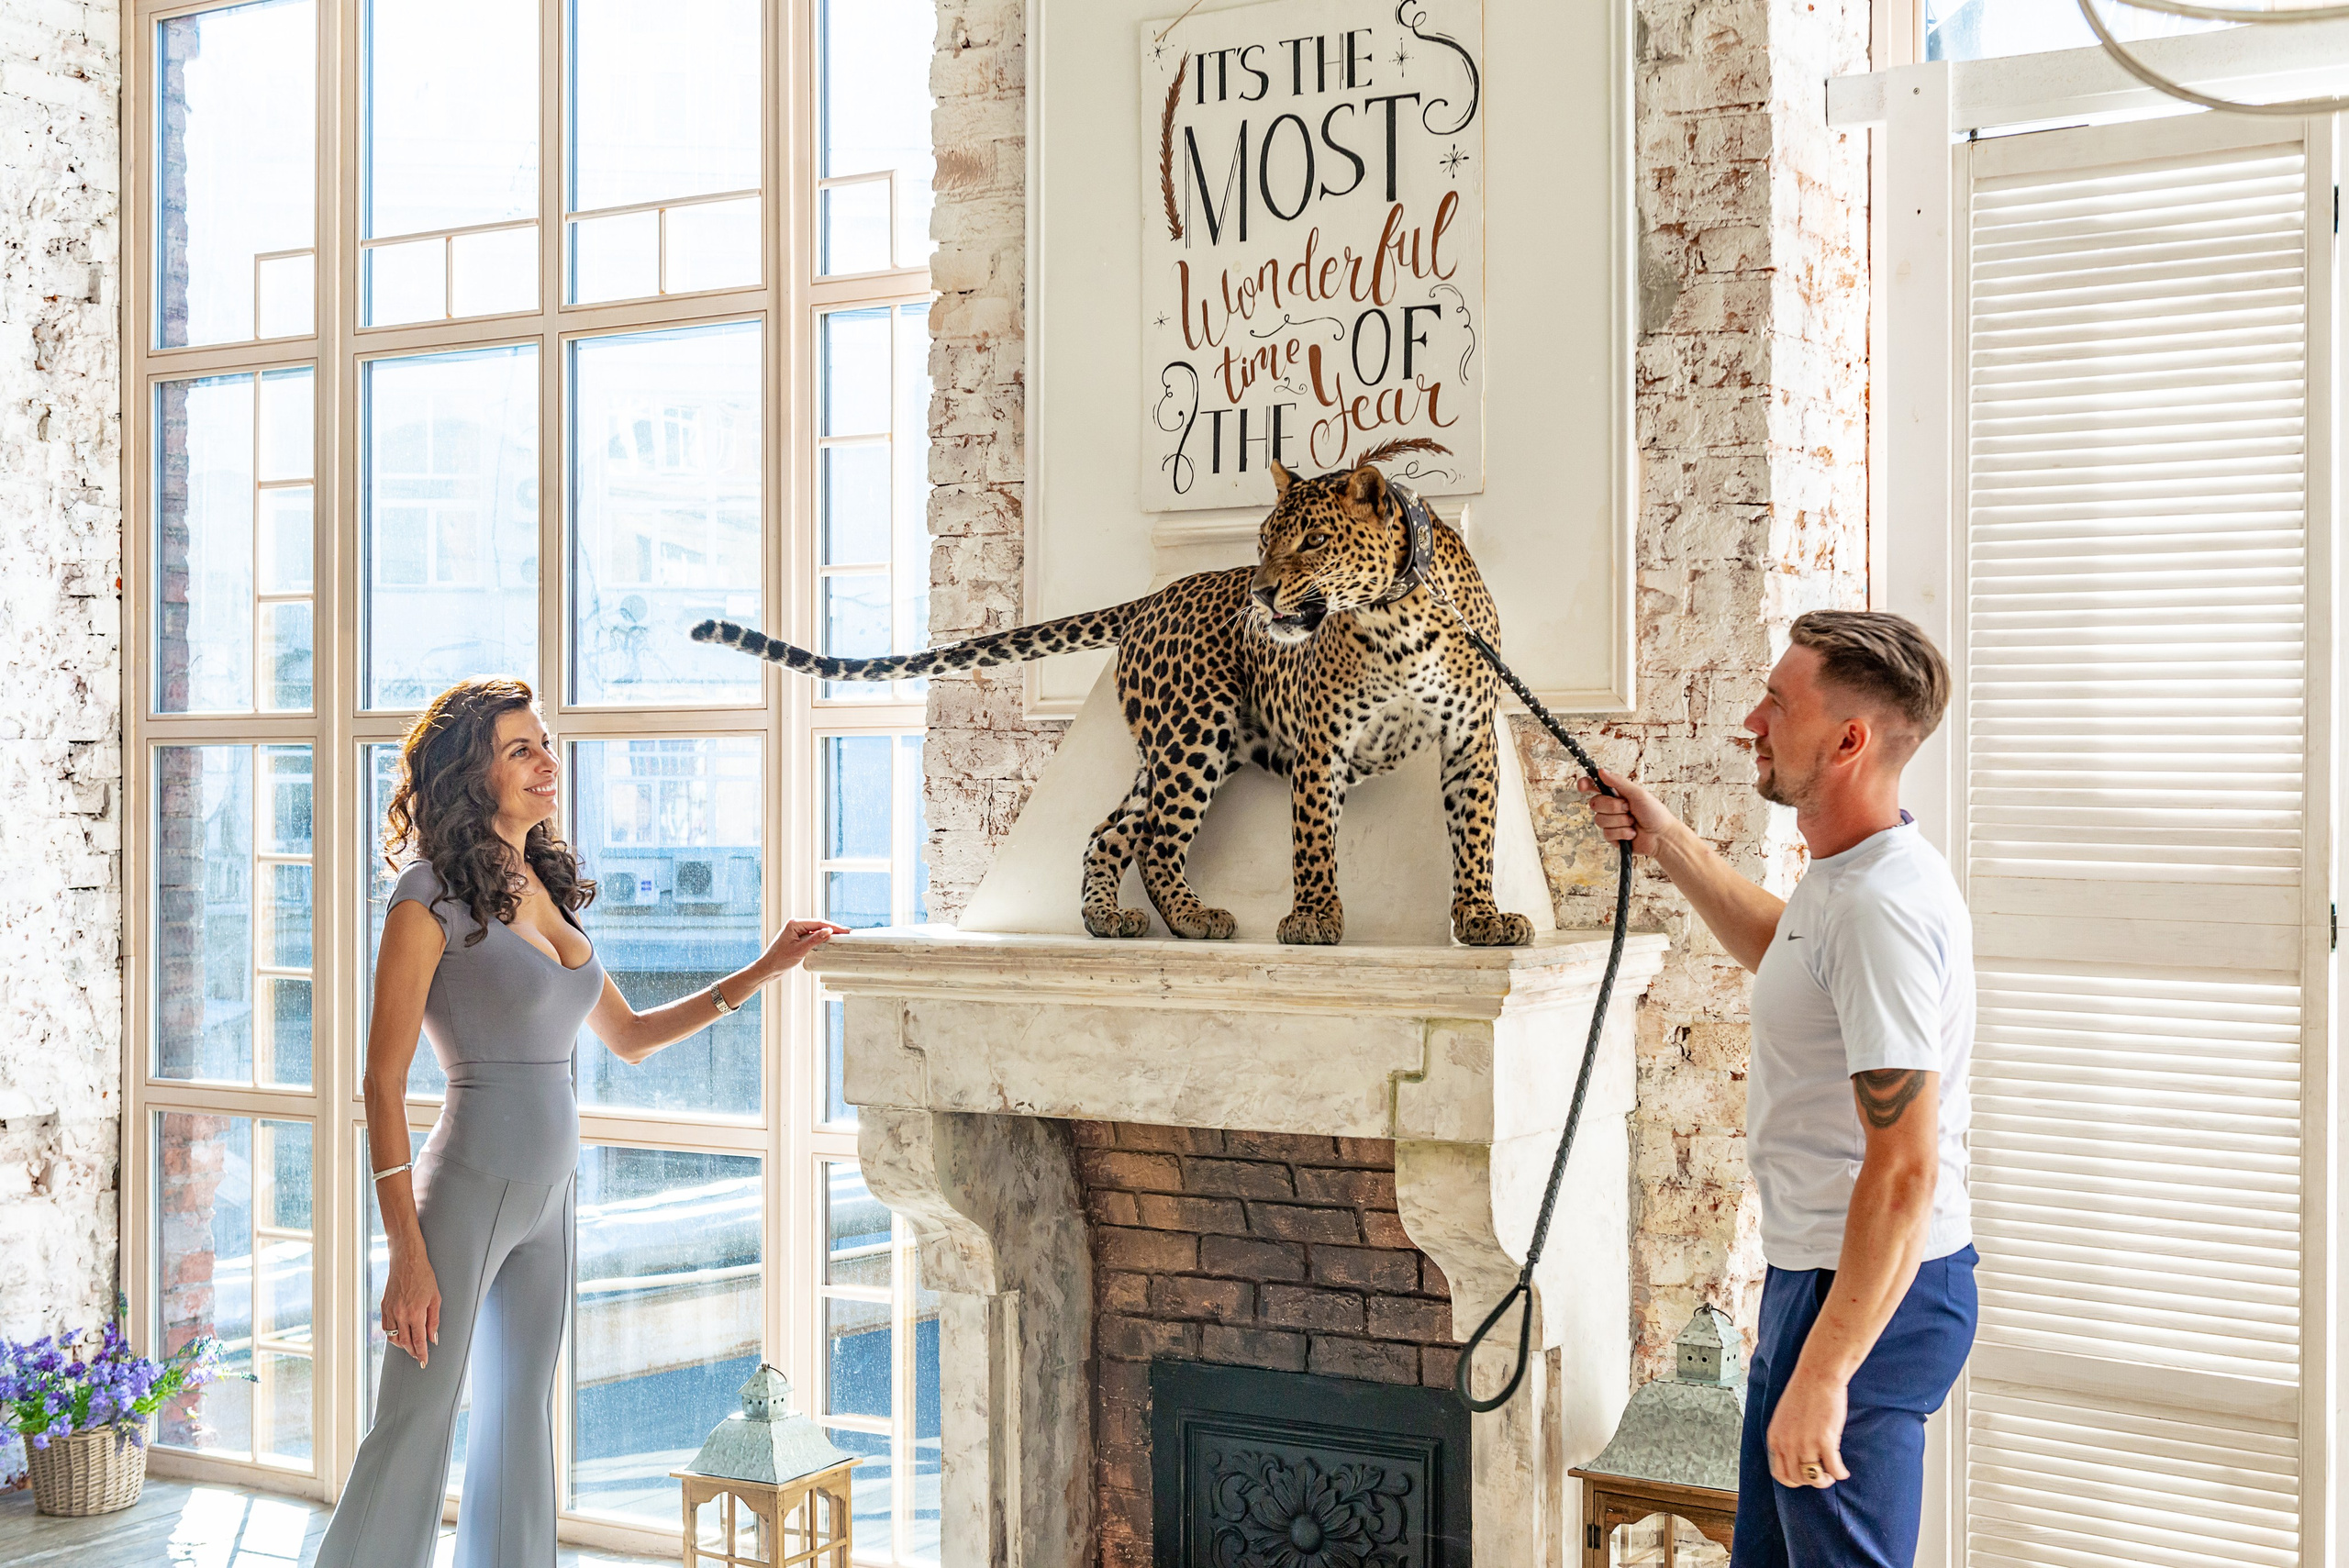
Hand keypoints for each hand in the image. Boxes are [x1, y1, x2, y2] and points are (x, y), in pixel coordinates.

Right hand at [382, 1253, 440, 1367]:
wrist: (406, 1261)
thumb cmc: (424, 1277)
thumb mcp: (435, 1298)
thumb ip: (434, 1321)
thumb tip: (433, 1339)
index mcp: (415, 1312)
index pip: (418, 1340)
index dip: (421, 1353)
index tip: (424, 1361)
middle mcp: (400, 1314)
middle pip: (405, 1342)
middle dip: (412, 1352)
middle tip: (419, 1357)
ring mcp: (390, 1311)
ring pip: (394, 1337)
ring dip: (402, 1345)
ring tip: (411, 1347)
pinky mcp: (383, 1307)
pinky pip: (386, 1328)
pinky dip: (393, 1335)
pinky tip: (400, 1335)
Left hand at [761, 920, 852, 975]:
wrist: (767, 969)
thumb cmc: (779, 960)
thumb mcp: (800, 950)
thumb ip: (815, 939)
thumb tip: (829, 931)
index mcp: (794, 924)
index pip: (818, 923)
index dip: (833, 927)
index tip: (845, 931)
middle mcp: (795, 925)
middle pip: (818, 925)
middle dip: (833, 929)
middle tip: (847, 933)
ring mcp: (796, 932)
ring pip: (816, 930)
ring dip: (827, 934)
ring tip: (841, 937)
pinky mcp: (797, 939)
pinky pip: (812, 936)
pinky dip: (821, 939)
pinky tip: (829, 942)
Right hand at [1574, 769, 1680, 858]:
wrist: (1662, 836)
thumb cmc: (1654, 813)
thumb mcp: (1638, 793)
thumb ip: (1618, 782)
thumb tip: (1601, 771)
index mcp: (1616, 794)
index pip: (1595, 786)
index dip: (1585, 784)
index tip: (1582, 786)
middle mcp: (1611, 807)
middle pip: (1595, 803)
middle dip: (1612, 806)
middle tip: (1628, 808)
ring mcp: (1611, 822)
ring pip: (1600, 820)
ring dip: (1619, 821)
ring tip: (1632, 822)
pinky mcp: (1612, 837)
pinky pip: (1607, 834)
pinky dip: (1622, 832)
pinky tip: (1632, 833)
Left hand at [1766, 1366, 1849, 1488]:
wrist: (1817, 1376)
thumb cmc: (1803, 1393)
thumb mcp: (1784, 1419)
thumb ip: (1786, 1438)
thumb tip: (1796, 1457)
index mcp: (1775, 1438)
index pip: (1780, 1473)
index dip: (1794, 1480)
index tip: (1804, 1477)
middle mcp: (1787, 1444)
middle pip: (1797, 1479)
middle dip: (1811, 1481)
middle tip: (1822, 1475)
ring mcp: (1806, 1444)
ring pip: (1814, 1478)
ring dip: (1825, 1480)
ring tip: (1832, 1474)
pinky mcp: (1825, 1441)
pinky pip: (1833, 1469)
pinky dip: (1840, 1473)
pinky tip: (1843, 1471)